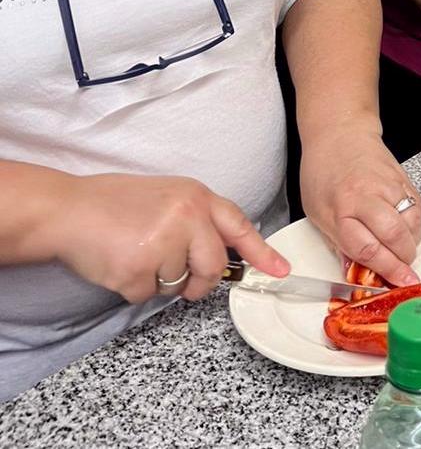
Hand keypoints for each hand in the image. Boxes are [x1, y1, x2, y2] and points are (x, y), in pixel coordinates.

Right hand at [53, 173, 289, 303]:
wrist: (68, 209)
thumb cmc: (115, 203)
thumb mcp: (167, 196)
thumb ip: (196, 219)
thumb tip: (221, 254)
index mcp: (196, 196)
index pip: (238, 226)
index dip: (262, 251)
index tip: (281, 270)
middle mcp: (187, 216)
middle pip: (213, 267)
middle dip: (200, 282)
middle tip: (181, 281)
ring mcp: (163, 242)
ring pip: (179, 285)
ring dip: (159, 281)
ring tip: (136, 253)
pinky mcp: (138, 269)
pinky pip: (148, 296)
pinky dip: (134, 287)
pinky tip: (119, 263)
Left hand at [300, 128, 420, 286]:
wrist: (340, 133)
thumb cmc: (323, 172)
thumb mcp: (317, 213)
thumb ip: (339, 243)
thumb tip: (358, 272)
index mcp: (340, 208)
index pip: (367, 248)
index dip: (386, 271)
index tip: (399, 284)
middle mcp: (366, 195)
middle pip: (394, 235)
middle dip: (404, 260)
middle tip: (404, 271)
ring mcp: (388, 184)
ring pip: (412, 222)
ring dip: (411, 243)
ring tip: (401, 248)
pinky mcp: (403, 178)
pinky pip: (418, 208)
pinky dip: (416, 224)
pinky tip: (406, 229)